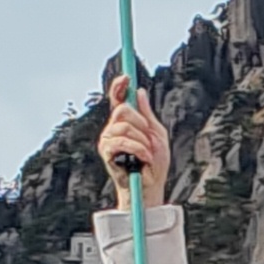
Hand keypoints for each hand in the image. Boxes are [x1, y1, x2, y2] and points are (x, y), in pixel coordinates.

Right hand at [100, 74, 170, 201]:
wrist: (150, 186)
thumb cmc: (155, 163)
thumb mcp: (157, 134)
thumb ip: (147, 114)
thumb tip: (139, 91)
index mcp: (125, 122)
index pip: (118, 99)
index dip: (119, 86)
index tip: (126, 77)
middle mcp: (113, 128)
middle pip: (123, 109)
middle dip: (141, 122)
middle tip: (148, 138)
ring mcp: (108, 140)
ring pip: (124, 126)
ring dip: (141, 140)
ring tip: (147, 153)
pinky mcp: (106, 152)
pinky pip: (122, 141)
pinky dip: (137, 149)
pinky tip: (143, 158)